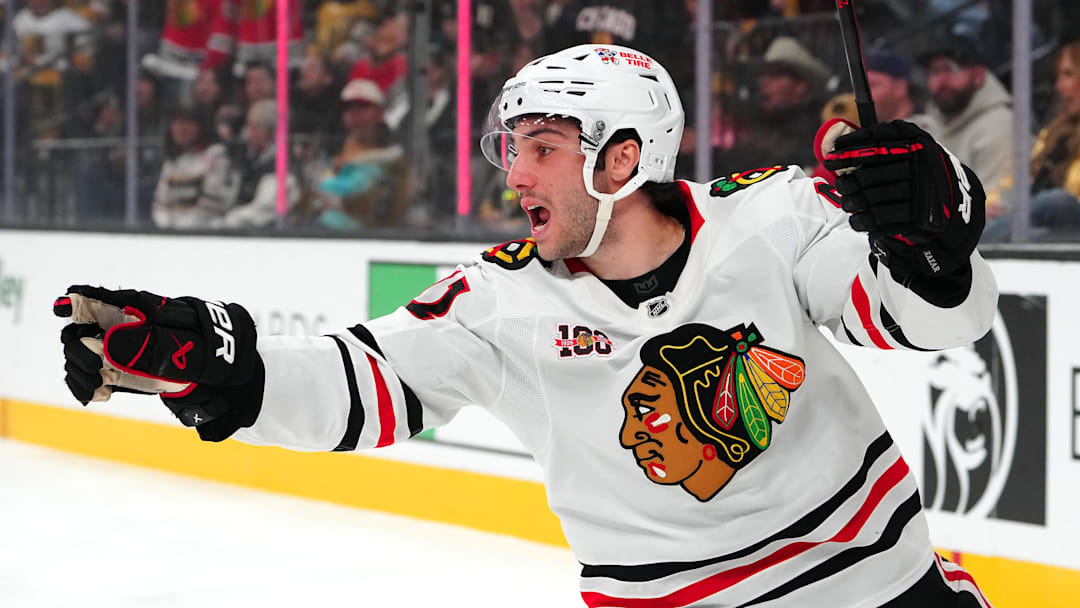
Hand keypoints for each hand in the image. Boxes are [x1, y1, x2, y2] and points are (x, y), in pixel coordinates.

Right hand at [55, 285, 259, 429]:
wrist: (220, 370)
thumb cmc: (205, 346)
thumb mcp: (182, 344)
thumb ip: (147, 344)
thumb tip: (109, 345)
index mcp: (136, 308)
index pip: (101, 296)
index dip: (78, 298)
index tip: (63, 306)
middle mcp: (120, 327)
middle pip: (80, 329)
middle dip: (77, 346)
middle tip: (94, 365)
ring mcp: (116, 351)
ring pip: (79, 354)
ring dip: (78, 369)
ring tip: (95, 385)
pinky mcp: (117, 373)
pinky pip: (88, 377)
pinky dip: (84, 386)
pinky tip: (94, 395)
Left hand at [823, 120, 985, 278]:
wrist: (955, 202)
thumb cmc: (921, 170)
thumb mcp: (910, 146)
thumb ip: (881, 140)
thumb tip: (836, 143)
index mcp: (915, 142)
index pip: (873, 144)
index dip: (848, 151)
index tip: (831, 157)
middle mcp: (918, 164)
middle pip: (867, 175)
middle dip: (847, 181)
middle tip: (840, 184)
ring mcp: (918, 191)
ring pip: (871, 197)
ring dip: (852, 201)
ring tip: (847, 202)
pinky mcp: (916, 216)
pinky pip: (880, 218)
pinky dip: (863, 220)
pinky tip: (856, 219)